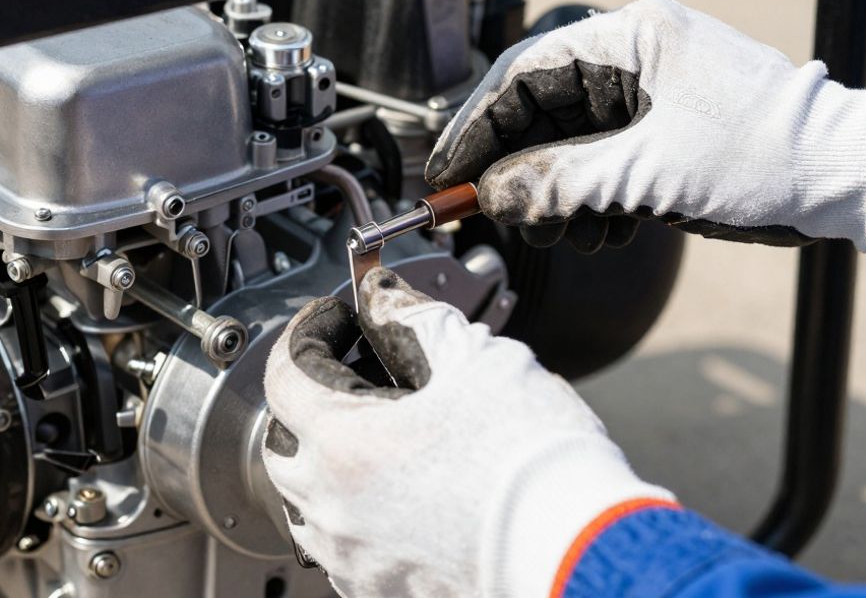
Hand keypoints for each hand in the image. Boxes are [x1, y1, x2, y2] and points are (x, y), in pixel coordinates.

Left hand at [262, 268, 670, 597]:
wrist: (582, 555)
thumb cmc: (534, 463)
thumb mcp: (475, 360)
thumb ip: (413, 318)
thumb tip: (384, 296)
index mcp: (343, 444)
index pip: (286, 373)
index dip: (310, 331)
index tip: (338, 319)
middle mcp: (334, 507)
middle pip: (283, 439)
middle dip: (307, 399)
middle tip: (352, 372)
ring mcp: (354, 556)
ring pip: (306, 502)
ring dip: (325, 461)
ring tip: (377, 434)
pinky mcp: (381, 591)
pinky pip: (342, 547)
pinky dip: (353, 512)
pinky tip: (398, 491)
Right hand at [426, 0, 865, 252]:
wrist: (847, 181)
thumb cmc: (767, 158)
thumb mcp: (645, 177)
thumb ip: (555, 184)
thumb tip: (488, 197)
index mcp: (629, 40)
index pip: (521, 75)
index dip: (475, 128)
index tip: (446, 174)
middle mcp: (634, 58)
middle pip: (539, 112)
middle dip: (516, 171)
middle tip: (495, 216)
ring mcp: (649, 92)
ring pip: (566, 142)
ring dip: (554, 194)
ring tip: (560, 234)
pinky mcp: (663, 129)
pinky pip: (600, 160)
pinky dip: (589, 199)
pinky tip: (600, 231)